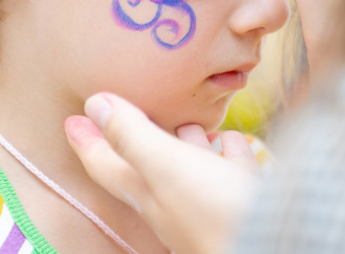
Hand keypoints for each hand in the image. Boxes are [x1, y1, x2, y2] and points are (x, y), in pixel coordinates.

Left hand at [65, 92, 260, 253]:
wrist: (275, 243)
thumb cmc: (214, 211)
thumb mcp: (166, 166)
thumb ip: (131, 136)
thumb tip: (93, 104)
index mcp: (149, 194)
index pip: (106, 166)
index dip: (87, 142)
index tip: (69, 119)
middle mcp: (176, 202)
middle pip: (147, 166)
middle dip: (134, 139)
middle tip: (122, 113)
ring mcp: (212, 202)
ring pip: (192, 166)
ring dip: (185, 142)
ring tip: (184, 121)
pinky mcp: (247, 200)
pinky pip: (234, 169)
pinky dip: (229, 151)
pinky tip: (231, 139)